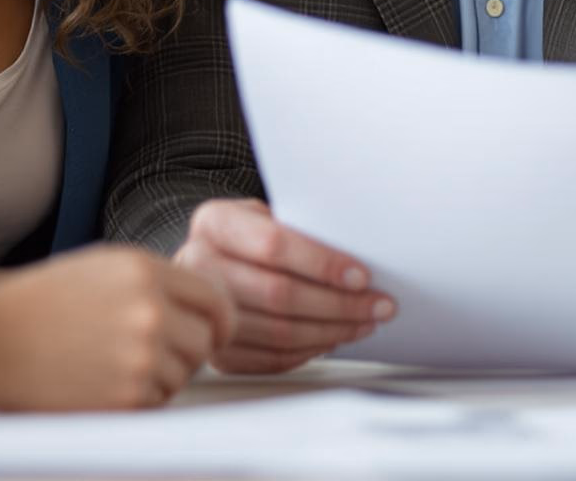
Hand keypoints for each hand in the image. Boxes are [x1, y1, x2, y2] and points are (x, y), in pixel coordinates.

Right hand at [0, 245, 235, 409]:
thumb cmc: (39, 304)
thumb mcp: (101, 268)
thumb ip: (154, 280)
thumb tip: (201, 305)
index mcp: (145, 270)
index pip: (213, 298)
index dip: (220, 320)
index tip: (218, 332)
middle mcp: (151, 308)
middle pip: (205, 341)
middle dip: (189, 351)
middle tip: (158, 354)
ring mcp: (141, 353)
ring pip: (184, 374)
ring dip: (164, 376)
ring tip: (119, 365)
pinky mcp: (127, 393)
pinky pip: (158, 401)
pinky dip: (142, 397)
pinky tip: (107, 382)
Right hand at [174, 198, 391, 373]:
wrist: (211, 265)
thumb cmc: (250, 237)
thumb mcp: (266, 216)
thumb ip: (300, 229)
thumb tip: (359, 257)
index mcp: (214, 223)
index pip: (273, 244)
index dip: (321, 262)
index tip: (362, 275)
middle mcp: (197, 268)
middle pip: (278, 293)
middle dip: (339, 303)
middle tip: (379, 304)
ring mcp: (205, 314)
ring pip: (279, 332)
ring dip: (332, 331)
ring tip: (365, 322)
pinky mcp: (217, 352)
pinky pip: (272, 359)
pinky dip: (311, 351)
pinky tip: (334, 338)